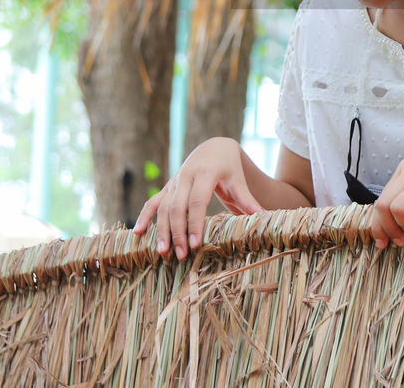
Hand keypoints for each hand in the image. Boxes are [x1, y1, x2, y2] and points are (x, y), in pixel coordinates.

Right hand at [132, 137, 263, 259]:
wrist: (214, 147)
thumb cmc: (229, 168)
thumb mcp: (239, 182)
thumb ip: (249, 201)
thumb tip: (265, 218)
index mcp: (206, 173)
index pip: (197, 201)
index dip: (195, 223)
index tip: (195, 243)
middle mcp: (186, 176)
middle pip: (177, 207)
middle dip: (178, 232)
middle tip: (181, 255)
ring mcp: (174, 182)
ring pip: (163, 207)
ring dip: (161, 230)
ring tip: (163, 252)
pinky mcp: (167, 187)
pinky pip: (153, 202)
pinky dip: (144, 217)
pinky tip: (138, 233)